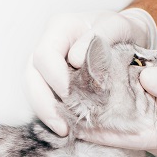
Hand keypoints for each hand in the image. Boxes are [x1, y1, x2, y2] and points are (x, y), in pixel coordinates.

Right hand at [25, 9, 156, 135]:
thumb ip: (102, 36)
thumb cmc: (122, 30)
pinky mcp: (51, 79)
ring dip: (45, 112)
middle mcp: (48, 43)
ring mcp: (47, 62)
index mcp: (61, 27)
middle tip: (62, 126)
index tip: (70, 96)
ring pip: (33, 88)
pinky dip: (52, 113)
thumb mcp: (119, 26)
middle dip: (44, 103)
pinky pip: (43, 96)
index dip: (54, 77)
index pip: (45, 54)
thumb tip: (75, 60)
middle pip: (31, 74)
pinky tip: (66, 127)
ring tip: (63, 130)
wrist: (125, 36)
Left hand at [78, 68, 156, 156]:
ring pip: (156, 144)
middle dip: (120, 124)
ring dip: (140, 127)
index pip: (135, 136)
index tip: (79, 128)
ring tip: (121, 104)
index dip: (105, 131)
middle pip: (143, 140)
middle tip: (97, 104)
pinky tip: (153, 114)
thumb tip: (143, 78)